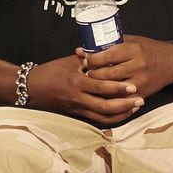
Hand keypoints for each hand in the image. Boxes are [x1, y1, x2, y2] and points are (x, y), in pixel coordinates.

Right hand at [27, 54, 143, 124]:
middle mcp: (78, 98)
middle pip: (105, 106)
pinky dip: (111, 118)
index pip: (101, 88)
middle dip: (125, 105)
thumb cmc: (52, 70)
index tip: (134, 86)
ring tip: (135, 107)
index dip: (118, 89)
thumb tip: (109, 53)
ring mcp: (77, 108)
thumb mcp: (71, 62)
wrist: (32, 87)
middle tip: (141, 99)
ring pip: (102, 117)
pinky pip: (97, 119)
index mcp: (76, 83)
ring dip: (121, 114)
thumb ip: (90, 59)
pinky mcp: (77, 114)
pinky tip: (122, 113)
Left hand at [77, 35, 172, 100]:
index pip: (106, 56)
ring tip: (93, 82)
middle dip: (92, 74)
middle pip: (106, 73)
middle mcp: (137, 65)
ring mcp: (140, 81)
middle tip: (86, 72)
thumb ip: (110, 45)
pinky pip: (120, 99)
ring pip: (111, 88)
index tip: (86, 60)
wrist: (172, 62)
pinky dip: (110, 97)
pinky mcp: (142, 93)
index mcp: (134, 50)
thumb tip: (82, 50)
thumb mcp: (132, 41)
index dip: (92, 59)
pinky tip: (104, 93)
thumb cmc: (150, 49)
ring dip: (99, 86)